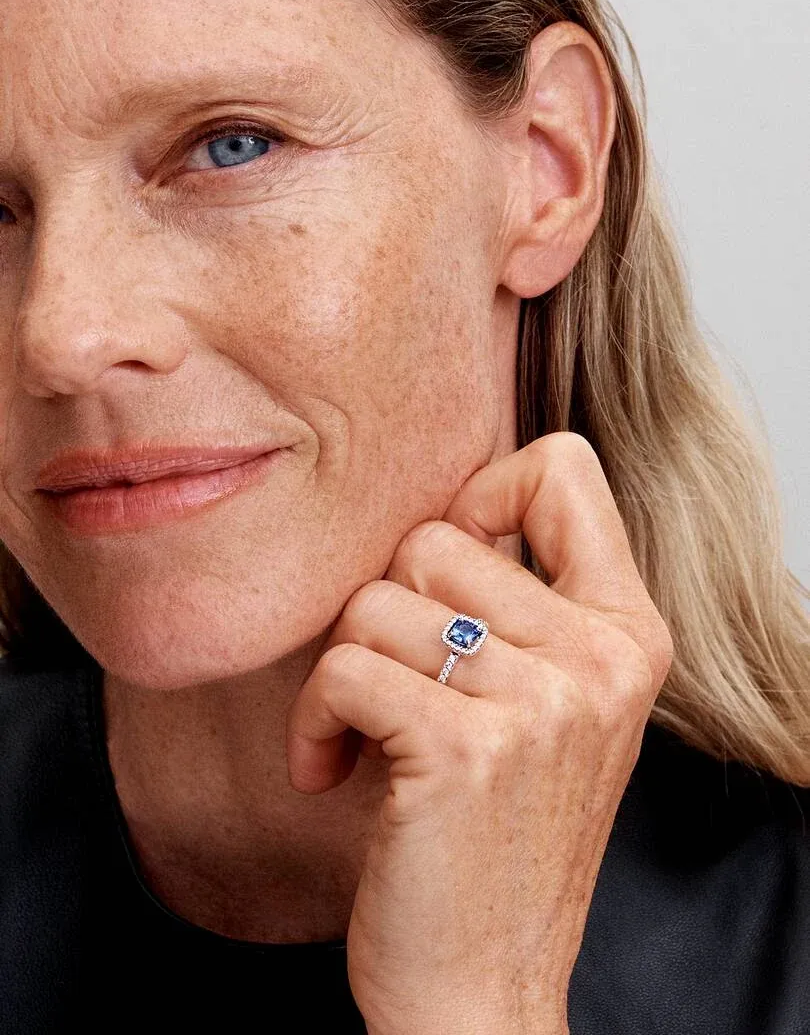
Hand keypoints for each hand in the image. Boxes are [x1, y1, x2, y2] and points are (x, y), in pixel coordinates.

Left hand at [285, 433, 673, 1034]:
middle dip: (388, 612)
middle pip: (432, 538)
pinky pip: (343, 668)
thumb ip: (524, 606)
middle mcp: (598, 658)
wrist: (483, 988)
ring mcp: (539, 702)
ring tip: (367, 739)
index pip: (563, 468)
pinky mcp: (461, 748)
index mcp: (628, 633)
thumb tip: (438, 515)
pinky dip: (314, 720)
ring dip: (344, 673)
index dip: (482, 494)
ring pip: (373, 603)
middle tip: (396, 688)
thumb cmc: (497, 839)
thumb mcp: (551, 711)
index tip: (444, 573)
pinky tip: (332, 771)